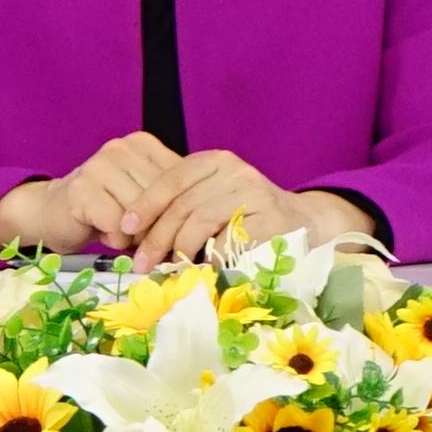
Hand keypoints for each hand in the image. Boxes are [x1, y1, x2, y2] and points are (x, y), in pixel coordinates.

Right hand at [0, 130, 187, 258]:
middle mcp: (122, 148)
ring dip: (134, 236)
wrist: (50, 213)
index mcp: (143, 144)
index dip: (179, 213)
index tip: (174, 232)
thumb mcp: (142, 196)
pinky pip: (117, 225)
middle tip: (145, 240)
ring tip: (121, 234)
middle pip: (162, 199)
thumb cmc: (104, 209)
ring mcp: (100, 165)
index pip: (180, 182)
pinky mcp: (82, 190)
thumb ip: (169, 198)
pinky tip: (103, 233)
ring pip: (141, 214)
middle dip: (157, 228)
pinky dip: (114, 239)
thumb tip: (205, 220)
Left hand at [130, 148, 341, 266]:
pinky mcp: (271, 219)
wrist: (305, 225)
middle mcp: (235, 171)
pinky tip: (201, 270)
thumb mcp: (213, 202)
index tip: (125, 229)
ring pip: (201, 219)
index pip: (171, 178)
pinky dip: (209, 258)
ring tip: (170, 268)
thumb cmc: (248, 219)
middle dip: (157, 236)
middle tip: (142, 264)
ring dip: (179, 249)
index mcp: (216, 162)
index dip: (145, 204)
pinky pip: (228, 239)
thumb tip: (135, 236)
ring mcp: (255, 192)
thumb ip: (181, 209)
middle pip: (183, 203)